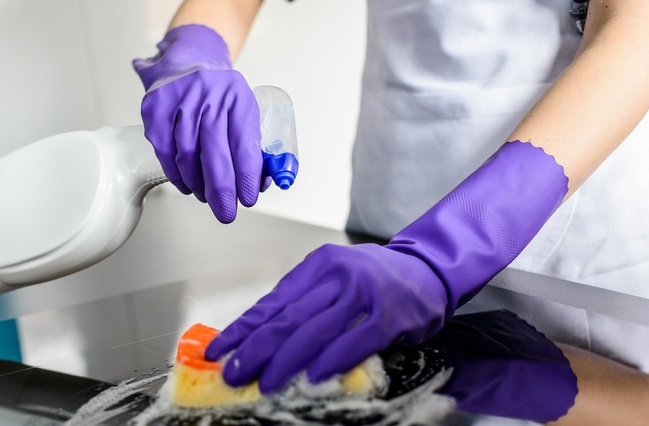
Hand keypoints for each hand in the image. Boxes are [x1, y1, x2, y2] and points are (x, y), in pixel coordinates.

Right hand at [133, 25, 268, 222]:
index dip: (246, 176)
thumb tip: (259, 184)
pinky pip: (166, 152)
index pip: (244, 143)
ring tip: (207, 197)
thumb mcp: (245, 110)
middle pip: (214, 153)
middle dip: (221, 190)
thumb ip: (254, 145)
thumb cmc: (220, 95)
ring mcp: (179, 100)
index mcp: (237, 95)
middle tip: (226, 212)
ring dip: (198, 185)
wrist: (187, 61)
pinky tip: (188, 184)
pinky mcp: (155, 108)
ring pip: (187, 156)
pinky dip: (177, 175)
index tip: (248, 199)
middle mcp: (208, 95)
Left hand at [206, 243, 448, 392]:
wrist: (429, 270)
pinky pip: (354, 341)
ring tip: (264, 382)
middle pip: (287, 317)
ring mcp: (363, 293)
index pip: (272, 301)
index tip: (218, 351)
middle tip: (233, 374)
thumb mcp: (335, 279)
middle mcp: (337, 275)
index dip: (242, 328)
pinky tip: (311, 377)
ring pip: (314, 330)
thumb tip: (262, 340)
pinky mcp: (388, 315)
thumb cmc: (376, 280)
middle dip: (255, 349)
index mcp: (317, 266)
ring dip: (285, 360)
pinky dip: (331, 360)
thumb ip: (305, 303)